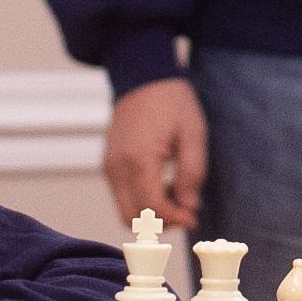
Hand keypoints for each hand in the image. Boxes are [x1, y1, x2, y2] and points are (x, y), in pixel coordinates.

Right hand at [103, 77, 208, 227]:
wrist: (143, 77)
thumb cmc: (172, 102)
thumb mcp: (193, 134)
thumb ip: (192, 173)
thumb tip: (189, 207)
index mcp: (139, 158)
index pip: (152, 207)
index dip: (174, 219)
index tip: (193, 219)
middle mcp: (117, 166)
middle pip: (131, 219)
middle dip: (160, 223)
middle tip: (184, 211)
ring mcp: (109, 166)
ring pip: (125, 211)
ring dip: (150, 214)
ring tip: (176, 194)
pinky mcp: (108, 165)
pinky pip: (122, 196)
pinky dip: (141, 201)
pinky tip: (162, 184)